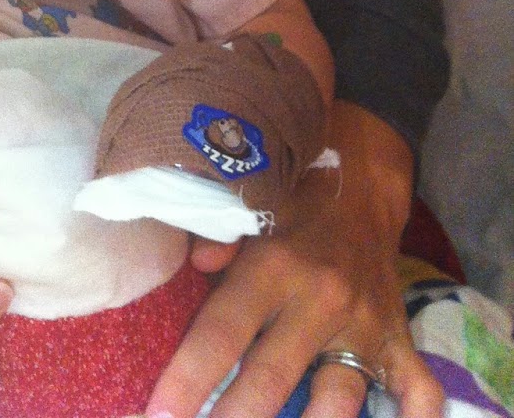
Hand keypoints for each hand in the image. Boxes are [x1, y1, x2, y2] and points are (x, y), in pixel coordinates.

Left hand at [148, 101, 442, 417]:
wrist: (360, 182)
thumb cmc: (288, 200)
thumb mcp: (247, 204)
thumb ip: (215, 233)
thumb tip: (193, 262)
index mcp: (273, 266)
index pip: (223, 332)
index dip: (188, 377)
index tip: (159, 413)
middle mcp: (320, 299)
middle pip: (271, 377)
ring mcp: (365, 325)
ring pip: (338, 398)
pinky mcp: (398, 340)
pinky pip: (416, 391)